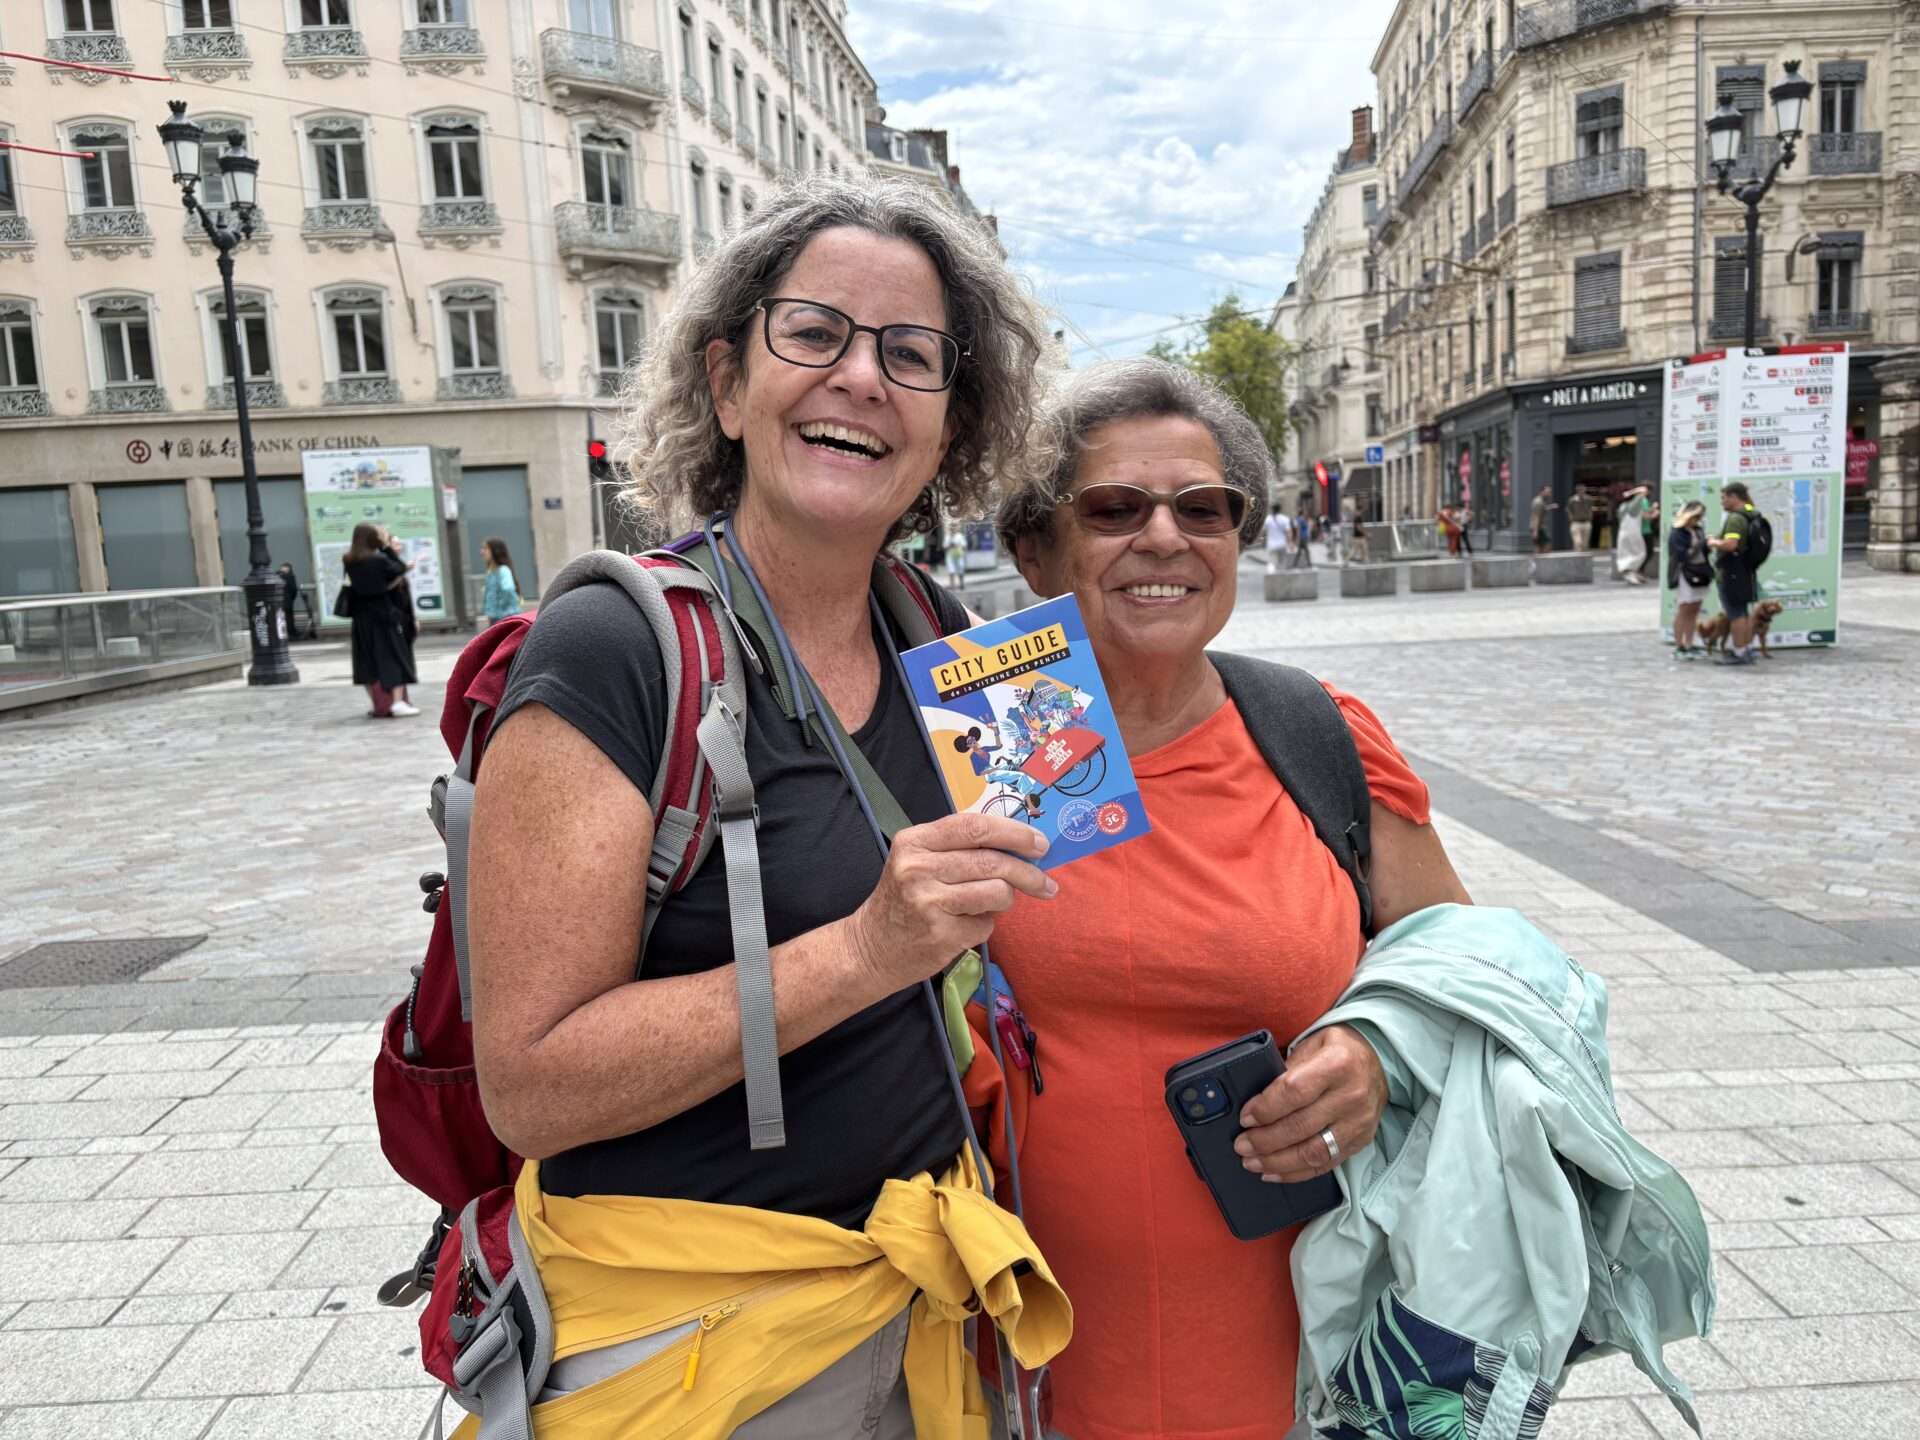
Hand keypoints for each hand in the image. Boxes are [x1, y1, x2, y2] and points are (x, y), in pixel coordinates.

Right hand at [846, 813, 1053, 996]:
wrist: (871, 948)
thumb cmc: (904, 900)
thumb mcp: (919, 861)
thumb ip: (960, 848)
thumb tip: (1022, 846)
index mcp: (914, 841)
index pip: (974, 826)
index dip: (1014, 832)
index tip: (1040, 843)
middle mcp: (917, 868)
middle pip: (992, 861)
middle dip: (1028, 872)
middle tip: (1046, 883)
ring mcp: (928, 902)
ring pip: (997, 892)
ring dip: (1007, 900)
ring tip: (993, 904)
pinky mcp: (940, 935)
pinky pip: (986, 925)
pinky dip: (985, 925)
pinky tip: (965, 926)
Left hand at [1233, 1025, 1387, 1182]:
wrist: (1378, 1062)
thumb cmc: (1336, 1051)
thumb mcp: (1311, 1045)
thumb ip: (1286, 1071)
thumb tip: (1255, 1104)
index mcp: (1337, 1063)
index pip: (1295, 1092)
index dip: (1266, 1108)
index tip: (1245, 1118)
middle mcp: (1351, 1095)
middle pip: (1301, 1126)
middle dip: (1265, 1140)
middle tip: (1241, 1145)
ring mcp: (1358, 1123)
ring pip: (1312, 1152)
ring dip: (1277, 1161)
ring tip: (1252, 1162)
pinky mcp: (1360, 1142)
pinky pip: (1325, 1164)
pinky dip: (1296, 1173)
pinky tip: (1273, 1173)